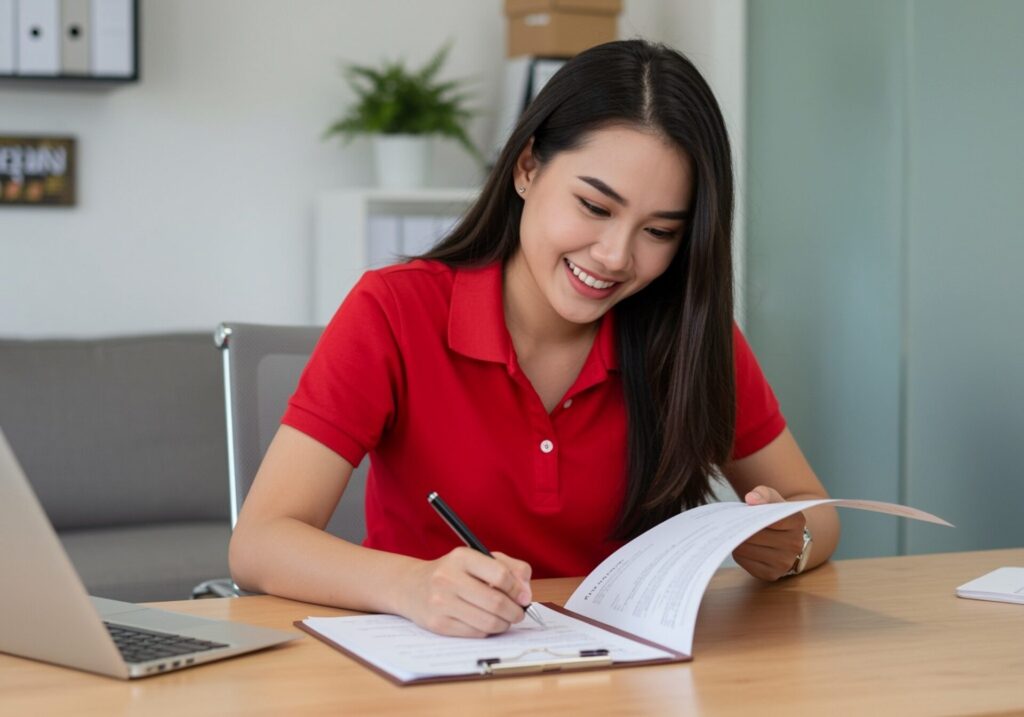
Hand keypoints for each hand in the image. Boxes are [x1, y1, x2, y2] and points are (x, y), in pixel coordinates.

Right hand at [397, 547, 532, 637]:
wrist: (412, 586)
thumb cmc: (454, 572)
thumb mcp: (479, 559)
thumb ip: (511, 568)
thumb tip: (525, 594)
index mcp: (462, 557)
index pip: (500, 575)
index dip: (518, 589)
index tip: (523, 597)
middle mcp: (448, 578)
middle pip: (496, 602)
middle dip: (515, 611)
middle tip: (518, 613)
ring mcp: (440, 602)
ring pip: (488, 622)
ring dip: (504, 624)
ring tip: (505, 619)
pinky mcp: (438, 624)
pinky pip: (476, 633)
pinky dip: (488, 631)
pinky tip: (486, 623)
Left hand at [731, 486, 806, 580]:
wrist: (786, 537)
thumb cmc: (775, 515)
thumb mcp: (772, 498)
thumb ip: (762, 493)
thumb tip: (750, 499)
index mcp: (797, 522)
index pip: (770, 518)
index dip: (753, 515)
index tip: (743, 510)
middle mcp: (795, 545)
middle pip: (754, 535)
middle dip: (740, 528)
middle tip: (731, 522)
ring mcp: (784, 563)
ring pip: (746, 549)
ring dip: (736, 540)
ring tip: (737, 532)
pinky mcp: (770, 574)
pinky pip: (744, 562)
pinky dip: (739, 553)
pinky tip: (742, 545)